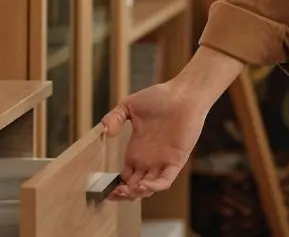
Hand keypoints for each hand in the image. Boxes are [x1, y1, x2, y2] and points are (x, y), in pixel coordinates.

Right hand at [100, 77, 212, 200]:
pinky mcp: (176, 161)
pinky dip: (155, 187)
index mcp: (137, 150)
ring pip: (149, 188)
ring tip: (126, 190)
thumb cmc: (159, 97)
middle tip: (113, 194)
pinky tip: (143, 185)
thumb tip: (106, 132)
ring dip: (137, 193)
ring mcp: (162, 161)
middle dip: (123, 194)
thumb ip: (114, 118)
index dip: (116, 186)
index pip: (125, 176)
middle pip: (135, 187)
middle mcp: (149, 159)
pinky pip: (165, 181)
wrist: (183, 94)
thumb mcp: (129, 106)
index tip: (105, 189)